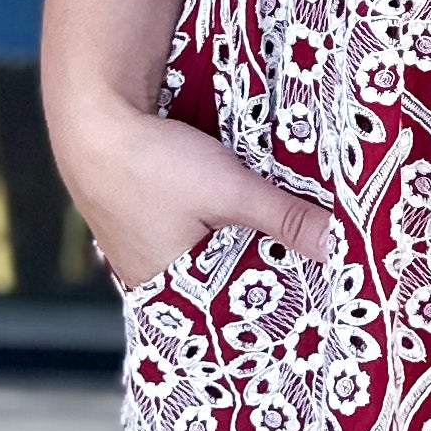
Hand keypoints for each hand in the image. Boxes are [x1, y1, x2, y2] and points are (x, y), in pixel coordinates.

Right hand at [52, 85, 330, 293]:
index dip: (268, 304)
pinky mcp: (140, 218)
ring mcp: (140, 248)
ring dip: (233, 246)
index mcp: (168, 288)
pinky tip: (237, 216)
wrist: (93, 117)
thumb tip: (337, 247)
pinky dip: (212, 228)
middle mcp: (150, 277)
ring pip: (203, 257)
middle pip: (217, 286)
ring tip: (281, 241)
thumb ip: (284, 218)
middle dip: (256, 273)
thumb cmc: (153, 164)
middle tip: (306, 267)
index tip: (312, 297)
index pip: (230, 313)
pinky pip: (186, 235)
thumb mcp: (229, 191)